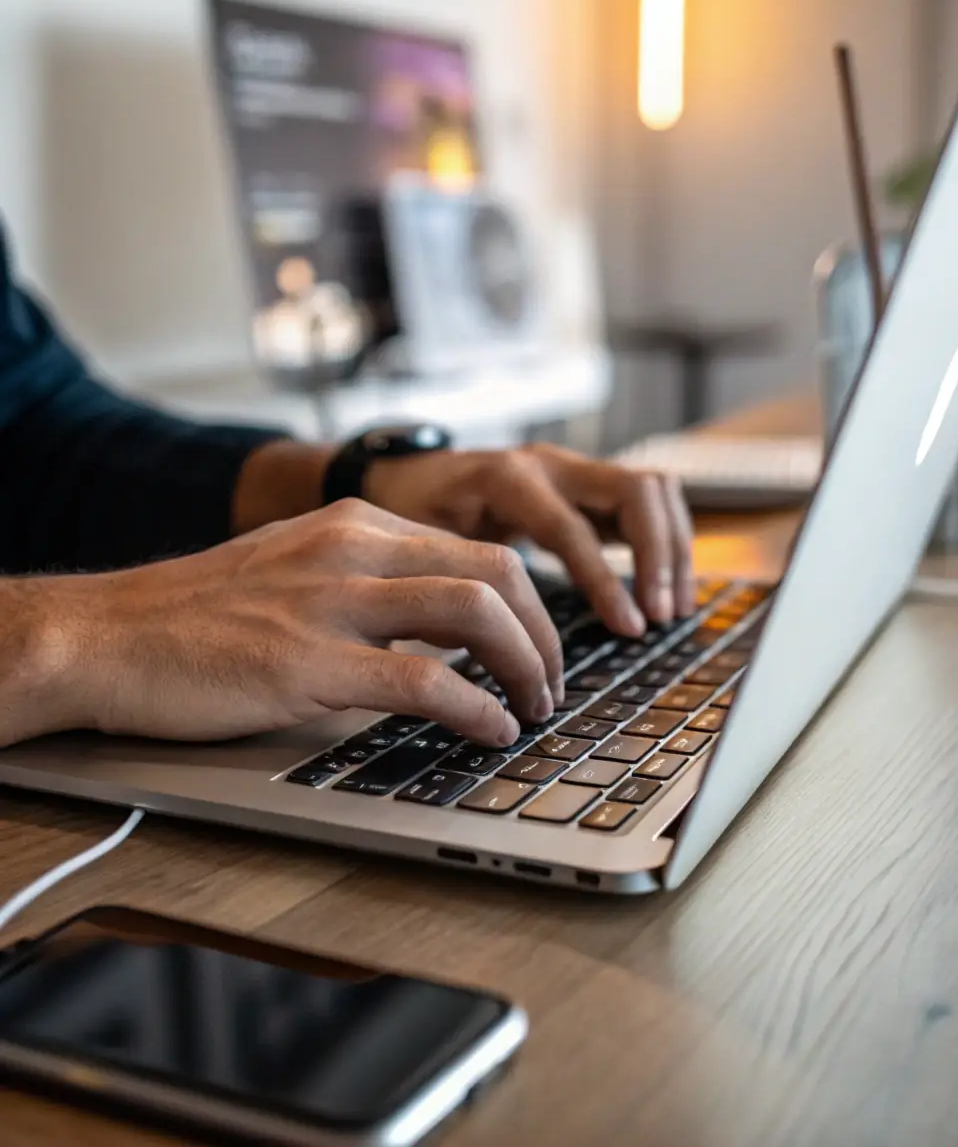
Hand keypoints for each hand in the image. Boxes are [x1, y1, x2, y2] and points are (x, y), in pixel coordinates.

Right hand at [33, 500, 562, 748]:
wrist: (105, 636)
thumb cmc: (197, 615)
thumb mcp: (295, 569)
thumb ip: (367, 582)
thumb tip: (438, 626)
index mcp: (355, 524)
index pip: (478, 550)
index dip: (528, 607)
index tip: (539, 649)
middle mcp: (353, 548)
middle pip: (496, 573)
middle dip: (544, 634)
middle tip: (553, 685)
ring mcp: (332, 602)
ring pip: (475, 614)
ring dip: (526, 667)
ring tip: (534, 710)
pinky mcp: (307, 662)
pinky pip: (424, 681)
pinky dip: (476, 709)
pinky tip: (490, 730)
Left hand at [365, 444, 693, 633]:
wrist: (403, 475)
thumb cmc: (407, 515)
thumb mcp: (419, 545)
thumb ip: (455, 583)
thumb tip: (486, 651)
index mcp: (506, 479)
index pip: (572, 528)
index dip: (604, 581)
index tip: (629, 628)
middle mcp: (548, 464)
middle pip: (635, 490)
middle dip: (659, 555)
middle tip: (661, 616)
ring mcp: (573, 468)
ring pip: (653, 488)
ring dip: (674, 547)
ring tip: (674, 608)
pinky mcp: (587, 484)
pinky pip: (647, 500)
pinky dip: (666, 541)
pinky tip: (663, 590)